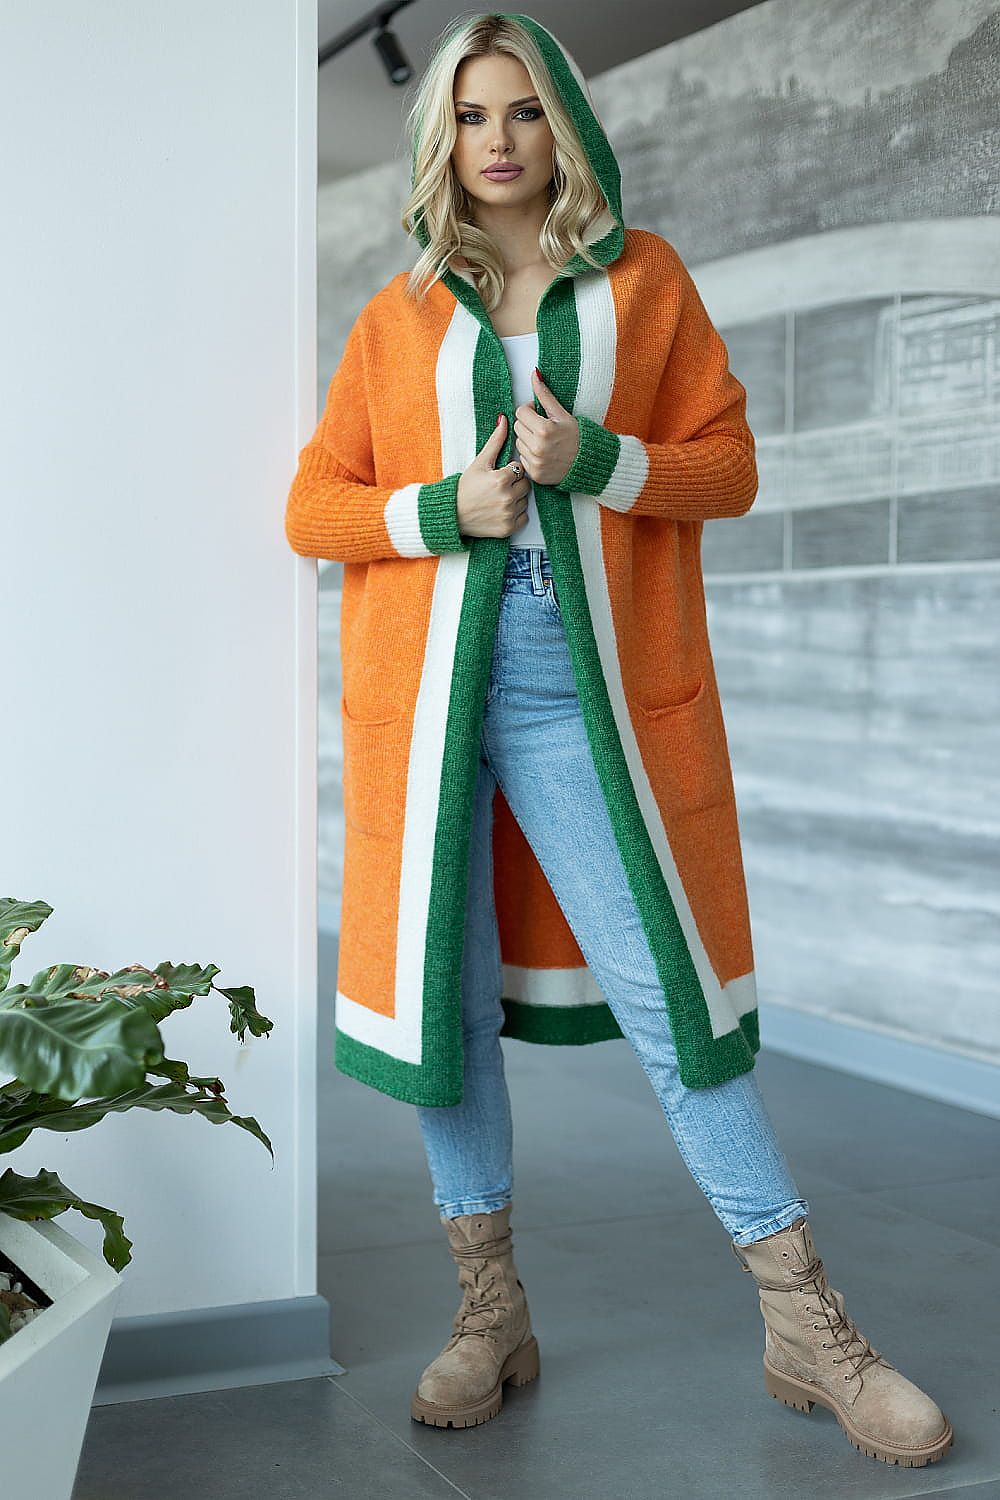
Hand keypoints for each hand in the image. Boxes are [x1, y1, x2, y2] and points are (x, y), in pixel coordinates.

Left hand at [512, 369, 579, 486]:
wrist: (589, 462)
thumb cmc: (577, 437)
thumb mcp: (562, 413)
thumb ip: (545, 394)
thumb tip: (534, 374)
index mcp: (544, 429)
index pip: (520, 412)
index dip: (530, 410)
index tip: (539, 414)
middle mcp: (538, 447)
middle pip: (517, 427)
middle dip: (527, 424)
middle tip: (542, 427)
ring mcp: (536, 462)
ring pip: (518, 443)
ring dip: (527, 439)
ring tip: (544, 441)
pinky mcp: (535, 474)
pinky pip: (522, 459)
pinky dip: (530, 455)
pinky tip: (544, 454)